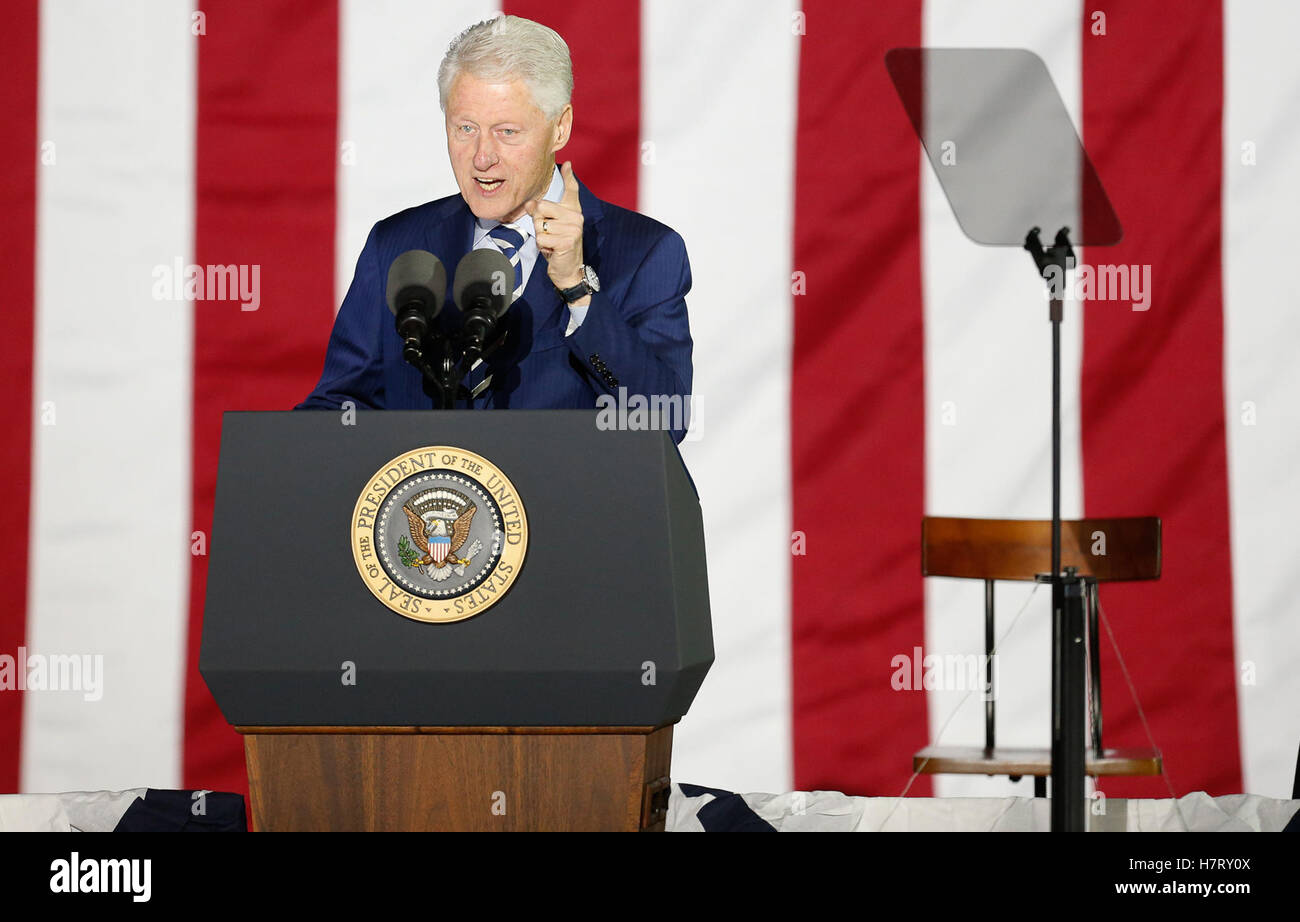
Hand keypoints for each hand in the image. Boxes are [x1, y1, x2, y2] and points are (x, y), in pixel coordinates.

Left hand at [526, 161, 584, 289]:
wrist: (568, 269)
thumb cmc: (559, 246)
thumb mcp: (551, 226)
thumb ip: (542, 213)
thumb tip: (531, 203)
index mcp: (573, 211)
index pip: (571, 190)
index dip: (568, 176)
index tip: (567, 164)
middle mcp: (576, 216)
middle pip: (542, 207)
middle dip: (539, 222)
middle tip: (549, 234)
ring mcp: (573, 228)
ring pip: (540, 224)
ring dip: (540, 236)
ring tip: (551, 243)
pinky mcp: (567, 241)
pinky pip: (541, 237)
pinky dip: (542, 246)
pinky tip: (552, 250)